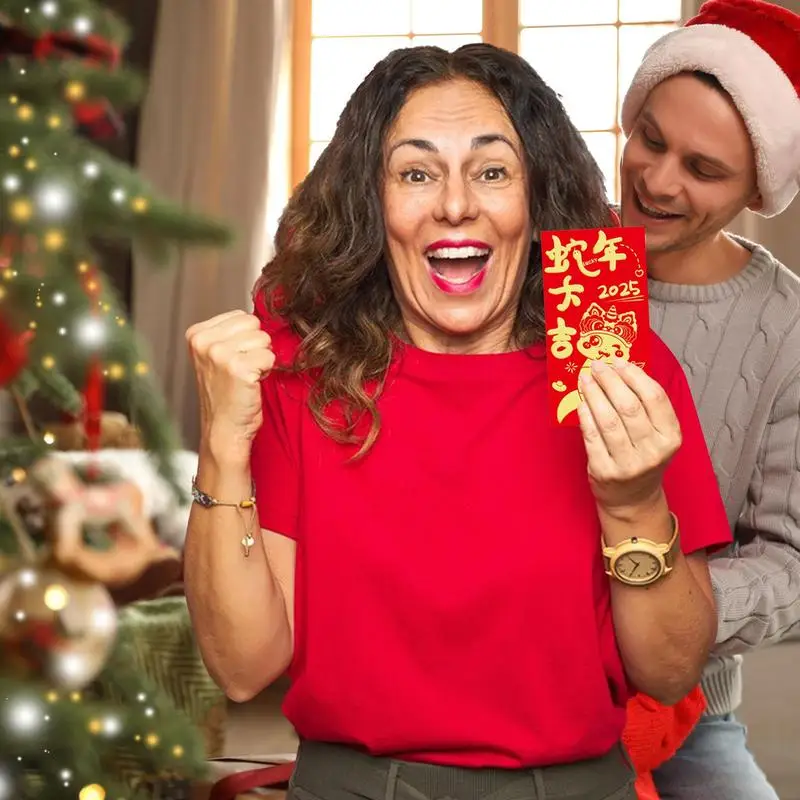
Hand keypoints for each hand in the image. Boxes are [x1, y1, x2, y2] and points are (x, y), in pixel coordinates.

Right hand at [186, 310, 274, 459]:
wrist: (224, 430)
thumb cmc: (227, 395)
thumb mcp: (218, 356)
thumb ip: (232, 333)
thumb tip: (263, 314)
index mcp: (196, 334)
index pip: (241, 316)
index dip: (246, 340)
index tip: (233, 362)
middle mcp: (204, 341)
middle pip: (254, 324)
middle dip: (255, 347)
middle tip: (242, 371)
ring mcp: (219, 354)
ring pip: (264, 339)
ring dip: (261, 360)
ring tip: (246, 378)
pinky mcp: (237, 368)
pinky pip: (270, 356)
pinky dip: (266, 371)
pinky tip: (251, 385)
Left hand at [577, 358, 680, 516]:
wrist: (633, 499)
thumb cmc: (643, 458)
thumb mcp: (657, 435)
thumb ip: (646, 407)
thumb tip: (621, 369)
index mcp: (671, 437)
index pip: (654, 397)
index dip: (634, 375)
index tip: (618, 361)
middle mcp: (653, 451)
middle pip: (628, 406)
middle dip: (610, 380)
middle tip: (596, 365)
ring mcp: (628, 464)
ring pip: (608, 420)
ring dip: (594, 394)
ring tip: (585, 378)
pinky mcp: (605, 471)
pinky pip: (591, 436)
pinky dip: (585, 415)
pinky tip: (581, 401)